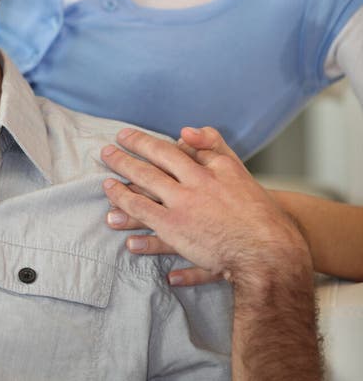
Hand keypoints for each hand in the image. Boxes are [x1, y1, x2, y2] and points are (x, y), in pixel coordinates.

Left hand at [101, 125, 310, 287]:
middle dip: (123, 164)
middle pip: (148, 177)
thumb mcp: (235, 167)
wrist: (276, 244)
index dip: (140, 142)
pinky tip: (133, 247)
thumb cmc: (255, 203)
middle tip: (104, 155)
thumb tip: (184, 131)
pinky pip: (165, 246)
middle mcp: (191, 195)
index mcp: (202, 173)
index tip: (122, 135)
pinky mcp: (191, 249)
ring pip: (148, 213)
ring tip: (107, 209)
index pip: (163, 152)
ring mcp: (189, 223)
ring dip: (125, 209)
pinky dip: (150, 246)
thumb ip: (211, 144)